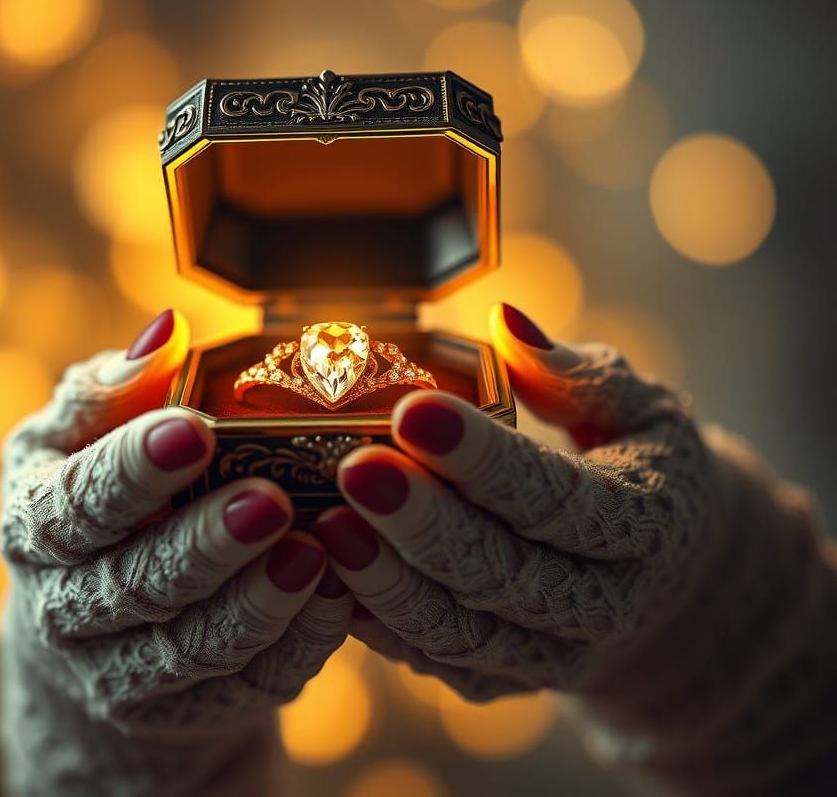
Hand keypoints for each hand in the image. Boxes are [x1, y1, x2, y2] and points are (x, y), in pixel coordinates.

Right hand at [0, 310, 351, 741]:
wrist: (95, 627)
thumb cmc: (95, 500)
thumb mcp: (81, 437)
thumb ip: (116, 387)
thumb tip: (168, 332)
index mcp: (36, 526)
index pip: (75, 504)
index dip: (133, 471)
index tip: (194, 431)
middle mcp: (66, 608)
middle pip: (133, 585)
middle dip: (205, 545)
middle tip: (269, 500)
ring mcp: (122, 670)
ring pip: (190, 648)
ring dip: (256, 604)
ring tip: (314, 553)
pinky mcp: (184, 708)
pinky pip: (244, 686)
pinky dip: (294, 644)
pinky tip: (334, 594)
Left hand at [313, 303, 835, 794]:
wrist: (671, 579)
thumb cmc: (641, 465)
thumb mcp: (638, 408)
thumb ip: (575, 372)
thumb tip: (506, 323)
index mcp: (643, 522)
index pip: (557, 494)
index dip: (482, 458)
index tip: (414, 411)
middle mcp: (605, 602)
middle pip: (504, 571)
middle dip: (422, 522)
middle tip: (355, 470)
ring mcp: (555, 651)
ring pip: (466, 631)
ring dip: (390, 583)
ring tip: (329, 527)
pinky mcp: (508, 677)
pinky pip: (440, 661)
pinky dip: (383, 627)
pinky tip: (333, 577)